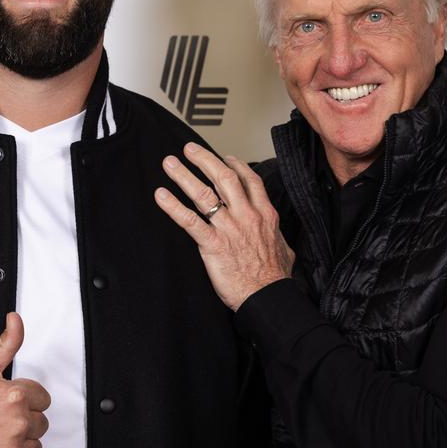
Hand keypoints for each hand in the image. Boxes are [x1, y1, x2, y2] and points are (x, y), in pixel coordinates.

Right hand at [0, 312, 49, 447]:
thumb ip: (4, 344)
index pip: (42, 399)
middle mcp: (18, 424)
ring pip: (34, 447)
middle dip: (22, 422)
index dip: (24, 401)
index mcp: (15, 396)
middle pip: (40, 423)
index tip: (3, 405)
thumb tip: (15, 319)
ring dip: (19, 444)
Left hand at [154, 143, 294, 310]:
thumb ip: (275, 235)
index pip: (250, 181)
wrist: (268, 297)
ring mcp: (229, 229)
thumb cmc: (275, 278)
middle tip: (189, 149)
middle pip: (224, 178)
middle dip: (205, 160)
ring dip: (184, 175)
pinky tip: (161, 196)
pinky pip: (190, 220)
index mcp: (264, 215)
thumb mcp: (285, 249)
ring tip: (169, 164)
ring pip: (204, 194)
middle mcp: (246, 216)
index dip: (237, 165)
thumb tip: (275, 235)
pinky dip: (173, 206)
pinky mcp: (213, 244)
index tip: (226, 157)